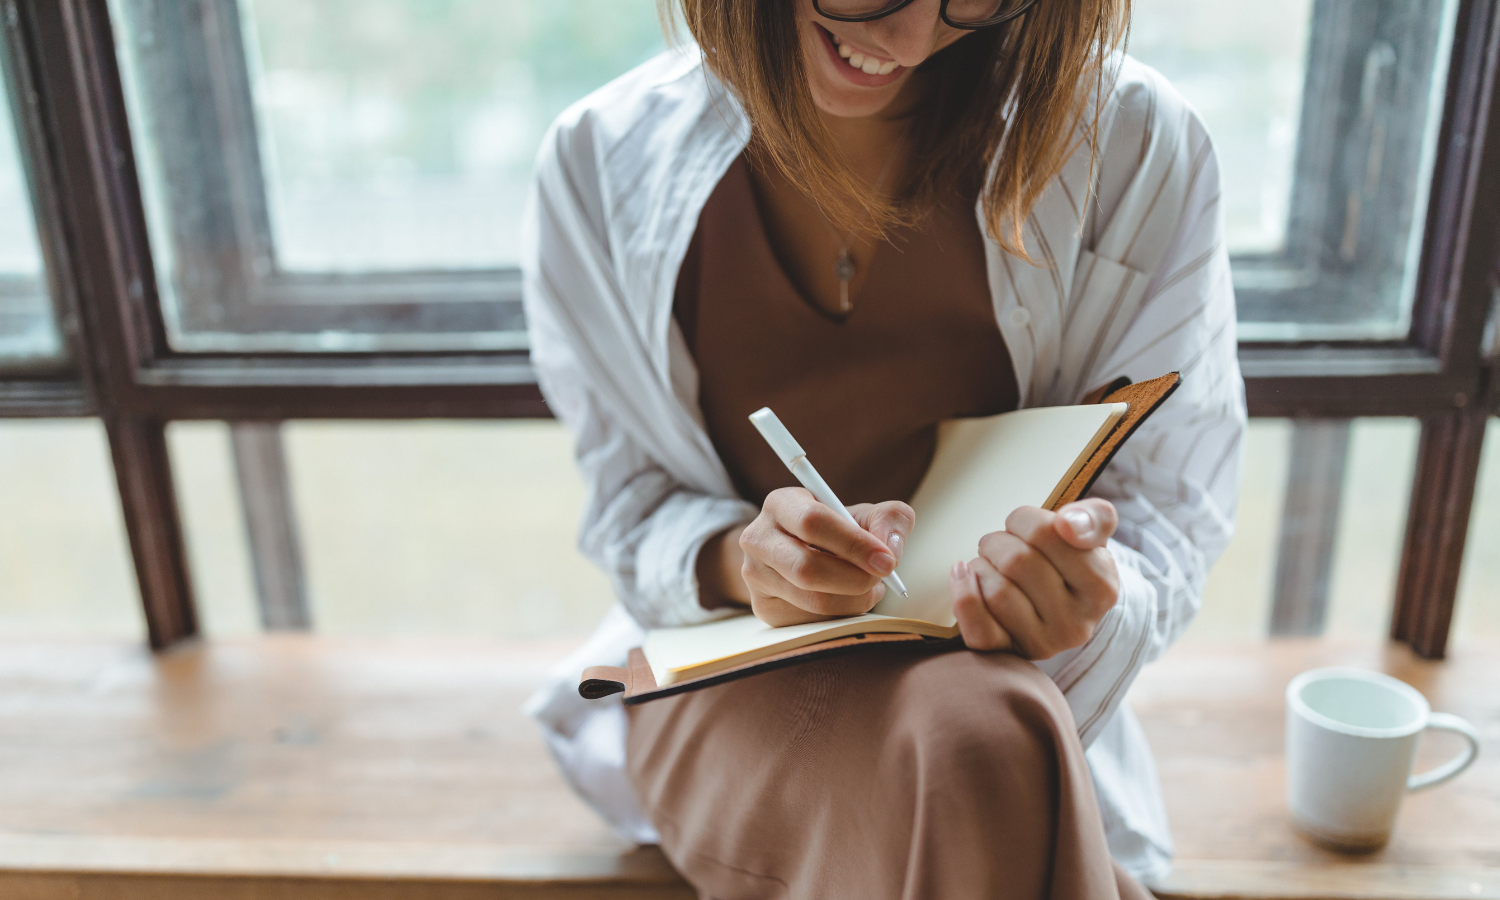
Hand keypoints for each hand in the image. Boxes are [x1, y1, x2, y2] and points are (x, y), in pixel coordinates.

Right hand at [739, 487, 914, 626]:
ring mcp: (755, 575)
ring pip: (813, 601)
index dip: (853, 544)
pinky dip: (841, 615)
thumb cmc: (838, 531)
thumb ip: (890, 519)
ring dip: (853, 600)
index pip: (813, 522)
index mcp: (782, 503)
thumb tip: (889, 549)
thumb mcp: (865, 515)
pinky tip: (845, 599)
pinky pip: (811, 622)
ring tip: (867, 587)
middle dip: (855, 578)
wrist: (802, 552)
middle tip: (881, 579)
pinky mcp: (763, 607)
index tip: (887, 561)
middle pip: (807, 568)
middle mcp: (758, 538)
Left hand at [948, 498, 1119, 659]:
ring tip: (990, 563)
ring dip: (981, 565)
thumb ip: (1092, 517)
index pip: (1046, 533)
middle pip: (1016, 561)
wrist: (1060, 607)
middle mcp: (1077, 623)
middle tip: (1001, 543)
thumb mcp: (1091, 535)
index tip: (1024, 524)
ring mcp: (1044, 644)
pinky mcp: (1010, 654)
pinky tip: (963, 574)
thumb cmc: (1070, 562)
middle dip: (998, 541)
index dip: (1024, 519)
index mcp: (1102, 587)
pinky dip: (963, 595)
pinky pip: (977, 628)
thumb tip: (1067, 524)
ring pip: (995, 591)